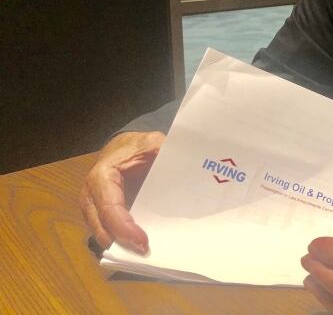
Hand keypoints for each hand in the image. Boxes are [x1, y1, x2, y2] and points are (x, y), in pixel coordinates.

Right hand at [79, 131, 164, 252]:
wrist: (123, 149)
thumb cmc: (135, 147)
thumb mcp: (150, 142)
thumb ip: (160, 148)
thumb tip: (174, 155)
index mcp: (102, 177)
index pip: (109, 209)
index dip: (125, 228)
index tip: (143, 242)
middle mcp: (91, 196)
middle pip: (102, 228)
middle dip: (123, 244)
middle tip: (146, 255)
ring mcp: (93, 209)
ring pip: (103, 234)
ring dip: (121, 247)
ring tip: (145, 256)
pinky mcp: (101, 217)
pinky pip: (109, 233)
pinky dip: (122, 242)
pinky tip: (141, 249)